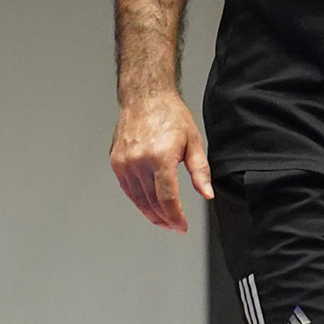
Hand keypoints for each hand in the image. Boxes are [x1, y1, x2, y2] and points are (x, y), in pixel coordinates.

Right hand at [111, 90, 213, 230]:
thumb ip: (200, 171)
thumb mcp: (193, 142)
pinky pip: (128, 189)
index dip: (176, 217)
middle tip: (174, 226)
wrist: (145, 97)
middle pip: (152, 202)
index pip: (167, 198)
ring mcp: (125, 162)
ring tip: (163, 220)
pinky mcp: (116, 162)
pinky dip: (138, 200)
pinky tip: (148, 205)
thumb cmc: (169, 115)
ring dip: (151, 213)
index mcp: (160, 157)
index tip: (182, 226)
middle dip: (165, 218)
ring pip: (138, 199)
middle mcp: (139, 161)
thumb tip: (206, 193)